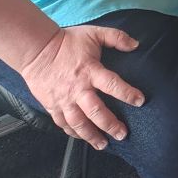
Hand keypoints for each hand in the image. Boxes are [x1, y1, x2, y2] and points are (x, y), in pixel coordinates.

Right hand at [19, 25, 144, 149]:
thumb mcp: (95, 33)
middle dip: (110, 124)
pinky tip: (82, 137)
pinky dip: (73, 133)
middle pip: (96, 111)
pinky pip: (63, 124)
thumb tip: (136, 44)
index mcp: (90, 71)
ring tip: (104, 144)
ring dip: (92, 136)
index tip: (140, 101)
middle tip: (122, 134)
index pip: (112, 85)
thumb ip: (117, 37)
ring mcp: (64, 100)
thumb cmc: (68, 41)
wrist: (37, 50)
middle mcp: (78, 89)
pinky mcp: (52, 106)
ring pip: (79, 123)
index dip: (127, 93)